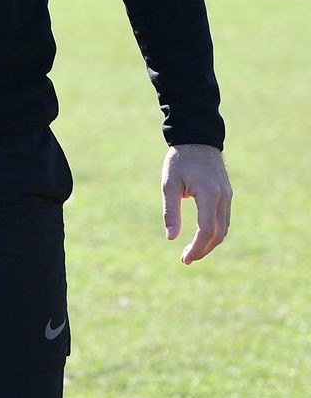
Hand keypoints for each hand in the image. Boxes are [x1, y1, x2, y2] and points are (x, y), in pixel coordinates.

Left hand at [162, 144, 231, 264]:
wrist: (198, 139)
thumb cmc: (180, 160)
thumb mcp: (169, 184)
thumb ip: (171, 211)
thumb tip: (171, 238)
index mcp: (208, 193)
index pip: (206, 230)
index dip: (196, 248)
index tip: (184, 258)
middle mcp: (223, 197)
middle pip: (218, 234)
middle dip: (203, 250)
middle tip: (185, 259)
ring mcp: (227, 196)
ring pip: (224, 229)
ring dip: (209, 243)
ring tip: (192, 252)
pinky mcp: (227, 195)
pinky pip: (224, 220)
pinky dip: (214, 232)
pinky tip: (200, 237)